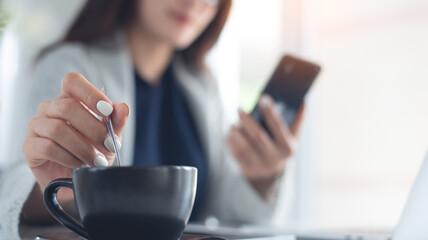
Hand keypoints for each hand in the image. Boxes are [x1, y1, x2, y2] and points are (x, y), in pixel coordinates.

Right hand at [23, 72, 129, 200]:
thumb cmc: (92, 153)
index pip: (73, 81)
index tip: (107, 112)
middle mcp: (49, 108)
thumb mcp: (109, 137)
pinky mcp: (29, 147)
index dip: (90, 94)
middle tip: (109, 146)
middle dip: (93, 129)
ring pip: (58, 128)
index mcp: (69, 99)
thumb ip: (116, 122)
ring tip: (97, 160)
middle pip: (67, 107)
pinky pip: (48, 147)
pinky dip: (69, 157)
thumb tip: (123, 107)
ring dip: (82, 147)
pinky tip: (79, 164)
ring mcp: (36, 126)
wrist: (74, 181)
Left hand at [227, 94, 304, 199]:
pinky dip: (231, 141)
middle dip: (248, 120)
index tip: (263, 97)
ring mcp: (260, 166)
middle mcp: (275, 159)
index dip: (270, 112)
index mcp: (288, 148)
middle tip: (239, 108)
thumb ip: (297, 120)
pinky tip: (231, 133)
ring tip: (233, 122)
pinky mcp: (247, 169)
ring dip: (236, 131)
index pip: (278, 126)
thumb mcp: (291, 137)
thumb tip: (304, 101)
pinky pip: (235, 153)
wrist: (269, 174)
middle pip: (258, 136)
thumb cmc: (280, 147)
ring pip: (244, 146)